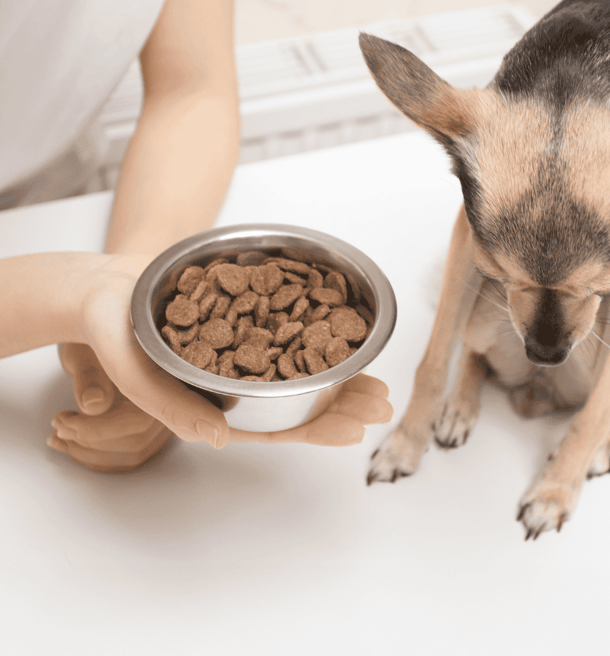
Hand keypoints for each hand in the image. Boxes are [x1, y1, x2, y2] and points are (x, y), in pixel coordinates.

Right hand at [49, 254, 392, 468]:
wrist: (105, 288)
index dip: (317, 430)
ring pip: (300, 370)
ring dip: (339, 375)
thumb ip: (174, 409)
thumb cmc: (112, 333)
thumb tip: (220, 441)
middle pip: (298, 402)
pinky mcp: (245, 322)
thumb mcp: (137, 372)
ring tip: (375, 377)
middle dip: (343, 404)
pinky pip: (287, 333)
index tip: (356, 430)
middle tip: (383, 402)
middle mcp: (235, 384)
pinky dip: (316, 336)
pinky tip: (343, 336)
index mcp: (214, 406)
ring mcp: (242, 353)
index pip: (275, 427)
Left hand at [50, 343, 173, 472]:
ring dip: (91, 453)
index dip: (98, 431)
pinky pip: (132, 453)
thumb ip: (90, 378)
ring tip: (61, 435)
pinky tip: (73, 443)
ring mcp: (165, 414)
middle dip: (90, 443)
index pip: (137, 422)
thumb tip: (94, 405)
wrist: (104, 324)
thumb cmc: (94, 332)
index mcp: (162, 377)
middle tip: (58, 427)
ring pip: (133, 453)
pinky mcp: (154, 424)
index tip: (65, 423)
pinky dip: (99, 455)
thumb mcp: (85, 352)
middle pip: (136, 443)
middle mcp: (172, 398)